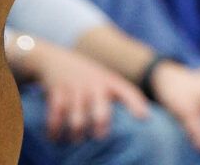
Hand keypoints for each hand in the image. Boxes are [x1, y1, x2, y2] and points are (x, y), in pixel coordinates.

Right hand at [13, 38, 147, 142]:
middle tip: (100, 137)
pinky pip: (56, 115)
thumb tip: (145, 116)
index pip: (127, 91)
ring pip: (78, 120)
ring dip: (77, 134)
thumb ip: (121, 93)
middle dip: (100, 126)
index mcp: (109, 81)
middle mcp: (94, 84)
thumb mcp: (105, 77)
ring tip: (77, 140)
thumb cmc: (87, 75)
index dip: (135, 104)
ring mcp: (75, 88)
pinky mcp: (57, 92)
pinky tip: (55, 138)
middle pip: (100, 112)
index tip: (144, 118)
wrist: (55, 59)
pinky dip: (55, 129)